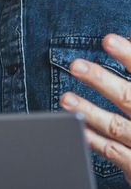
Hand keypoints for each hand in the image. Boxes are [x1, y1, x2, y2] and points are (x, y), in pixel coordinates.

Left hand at [60, 33, 130, 183]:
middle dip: (101, 80)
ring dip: (89, 111)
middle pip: (127, 97)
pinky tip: (74, 125)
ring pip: (115, 125)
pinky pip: (113, 152)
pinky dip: (92, 139)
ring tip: (65, 98)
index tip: (108, 39)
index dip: (128, 55)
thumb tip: (129, 36)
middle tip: (76, 65)